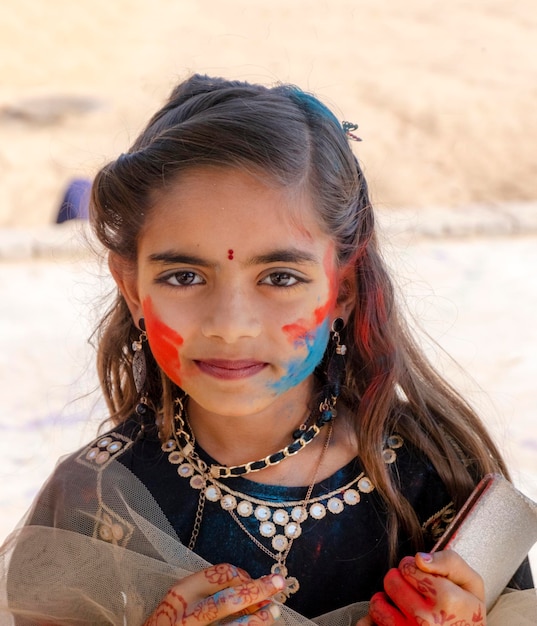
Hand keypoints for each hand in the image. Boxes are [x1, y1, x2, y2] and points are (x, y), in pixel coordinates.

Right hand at [143, 563, 283, 625]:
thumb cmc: (167, 624)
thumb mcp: (178, 603)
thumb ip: (203, 593)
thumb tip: (246, 583)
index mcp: (179, 594)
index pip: (216, 574)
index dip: (241, 574)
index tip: (253, 579)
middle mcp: (184, 615)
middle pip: (227, 600)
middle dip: (257, 591)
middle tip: (279, 583)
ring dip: (257, 620)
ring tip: (273, 612)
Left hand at [366, 550, 485, 624]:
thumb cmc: (467, 613)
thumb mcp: (471, 584)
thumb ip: (449, 562)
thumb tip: (419, 559)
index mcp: (447, 599)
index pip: (407, 566)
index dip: (413, 567)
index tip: (423, 577)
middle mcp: (426, 619)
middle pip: (391, 581)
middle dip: (399, 581)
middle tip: (413, 591)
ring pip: (377, 605)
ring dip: (387, 602)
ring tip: (403, 607)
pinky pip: (371, 624)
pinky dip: (377, 620)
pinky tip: (395, 620)